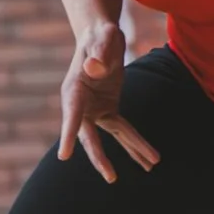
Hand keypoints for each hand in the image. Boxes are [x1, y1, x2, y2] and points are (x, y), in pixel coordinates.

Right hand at [56, 21, 157, 183]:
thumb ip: (98, 53)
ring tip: (150, 166)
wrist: (101, 37)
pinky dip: (135, 143)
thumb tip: (96, 68)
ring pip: (111, 137)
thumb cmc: (99, 36)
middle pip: (88, 137)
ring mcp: (95, 110)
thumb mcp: (102, 39)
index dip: (68, 135)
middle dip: (100, 158)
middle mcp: (81, 105)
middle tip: (111, 177)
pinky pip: (123, 131)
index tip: (63, 156)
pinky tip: (149, 158)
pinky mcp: (108, 110)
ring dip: (131, 151)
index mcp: (74, 90)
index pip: (71, 115)